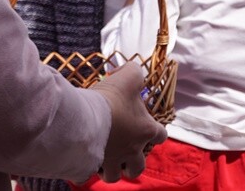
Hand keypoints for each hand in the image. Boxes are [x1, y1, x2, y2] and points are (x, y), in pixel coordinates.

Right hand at [87, 62, 166, 182]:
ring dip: (112, 169)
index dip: (154, 132)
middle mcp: (132, 150)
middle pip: (138, 166)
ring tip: (104, 160)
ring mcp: (113, 162)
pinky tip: (84, 161)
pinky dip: (88, 170)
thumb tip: (135, 70)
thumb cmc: (110, 99)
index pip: (160, 136)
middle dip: (132, 163)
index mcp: (145, 130)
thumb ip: (136, 72)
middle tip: (123, 152)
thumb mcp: (128, 77)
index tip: (145, 128)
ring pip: (115, 176)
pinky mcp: (93, 166)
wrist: (85, 116)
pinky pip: (89, 175)